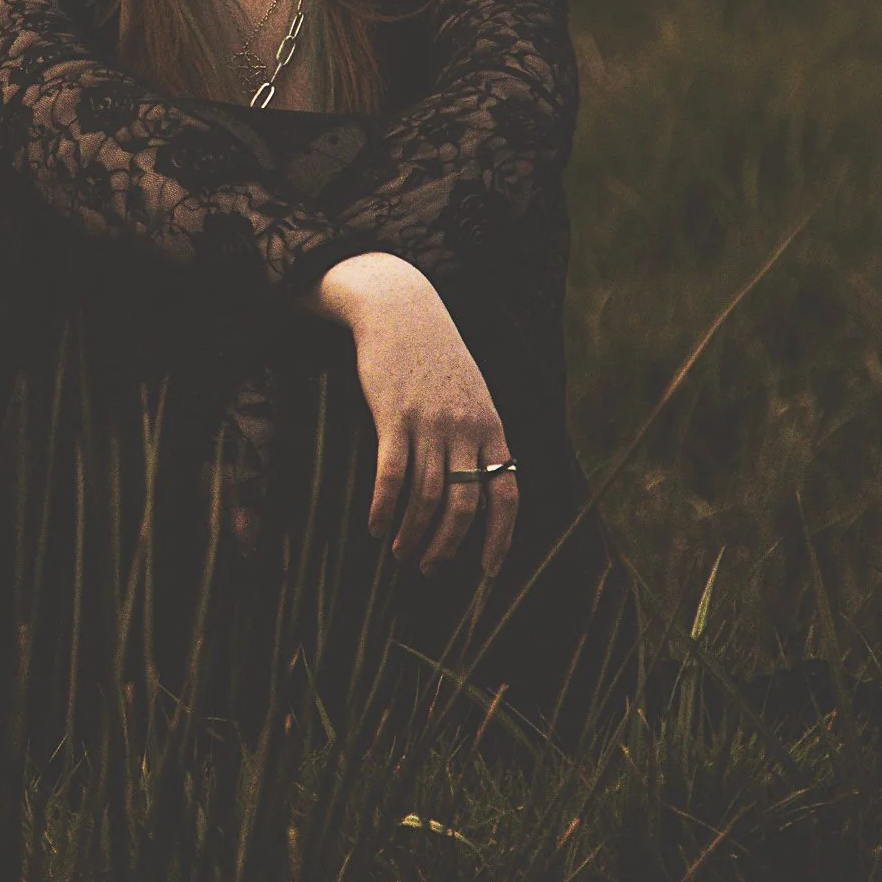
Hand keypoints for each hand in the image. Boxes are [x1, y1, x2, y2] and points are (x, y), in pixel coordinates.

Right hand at [310, 253, 516, 576]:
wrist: (401, 309)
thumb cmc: (435, 356)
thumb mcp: (470, 393)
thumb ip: (478, 437)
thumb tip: (477, 489)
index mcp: (492, 428)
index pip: (506, 495)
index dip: (499, 538)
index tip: (489, 571)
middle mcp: (466, 430)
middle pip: (464, 505)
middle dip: (448, 546)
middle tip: (429, 569)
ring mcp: (431, 424)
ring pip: (428, 497)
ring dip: (413, 533)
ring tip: (400, 554)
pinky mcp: (394, 416)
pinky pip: (391, 475)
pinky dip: (383, 507)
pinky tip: (374, 526)